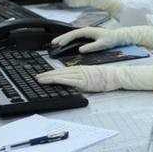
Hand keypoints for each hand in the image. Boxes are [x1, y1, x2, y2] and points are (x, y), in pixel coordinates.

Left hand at [35, 65, 152, 91]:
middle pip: (59, 72)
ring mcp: (80, 75)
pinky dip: (57, 80)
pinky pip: (67, 80)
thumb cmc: (107, 78)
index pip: (63, 71)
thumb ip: (82, 79)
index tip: (44, 75)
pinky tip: (50, 81)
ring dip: (49, 77)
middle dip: (47, 75)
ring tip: (39, 79)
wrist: (116, 76)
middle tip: (36, 77)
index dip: (52, 73)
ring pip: (61, 76)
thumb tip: (74, 83)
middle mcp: (79, 70)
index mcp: (81, 69)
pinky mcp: (83, 81)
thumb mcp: (92, 77)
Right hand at [51, 26, 152, 52]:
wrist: (117, 36)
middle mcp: (86, 30)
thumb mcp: (101, 44)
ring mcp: (86, 32)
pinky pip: (75, 37)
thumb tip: (80, 49)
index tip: (60, 44)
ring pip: (72, 34)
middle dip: (61, 37)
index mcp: (88, 31)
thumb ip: (91, 47)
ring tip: (56, 43)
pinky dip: (69, 39)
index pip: (74, 34)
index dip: (66, 39)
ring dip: (64, 38)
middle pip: (70, 33)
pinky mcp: (87, 35)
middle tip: (53, 43)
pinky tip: (65, 43)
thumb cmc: (110, 40)